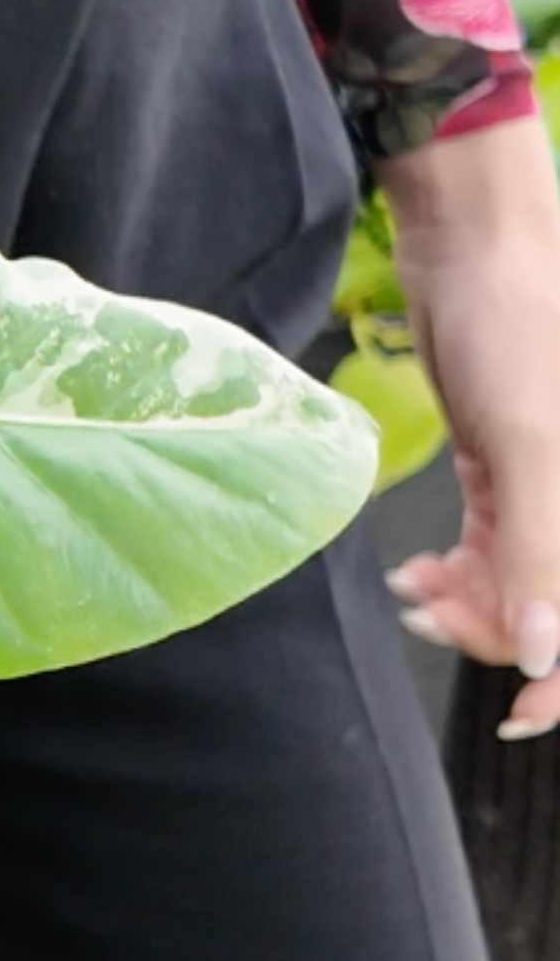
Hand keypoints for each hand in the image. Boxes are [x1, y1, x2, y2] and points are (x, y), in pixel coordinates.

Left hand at [377, 120, 559, 739]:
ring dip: (465, 602)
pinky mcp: (505, 474)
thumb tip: (546, 654)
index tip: (515, 711)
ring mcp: (549, 490)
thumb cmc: (518, 327)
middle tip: (432, 610)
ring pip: (515, 587)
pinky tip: (415, 574)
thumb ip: (540, 552)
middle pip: (551, 609)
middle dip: (494, 626)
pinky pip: (489, 552)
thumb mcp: (529, 445)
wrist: (472, 249)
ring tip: (417, 586)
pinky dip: (453, 572)